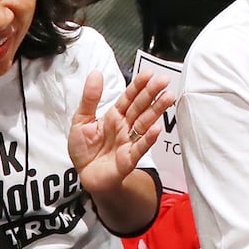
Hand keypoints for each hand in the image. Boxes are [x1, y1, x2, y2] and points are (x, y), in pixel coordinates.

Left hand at [67, 70, 173, 194]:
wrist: (85, 174)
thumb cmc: (84, 149)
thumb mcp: (81, 120)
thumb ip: (90, 98)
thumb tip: (95, 74)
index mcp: (114, 115)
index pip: (129, 97)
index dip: (138, 85)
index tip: (149, 73)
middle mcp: (125, 126)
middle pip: (141, 107)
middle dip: (152, 93)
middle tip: (164, 80)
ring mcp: (129, 141)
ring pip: (145, 123)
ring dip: (157, 110)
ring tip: (168, 97)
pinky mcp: (128, 159)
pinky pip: (140, 148)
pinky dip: (148, 139)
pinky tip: (156, 129)